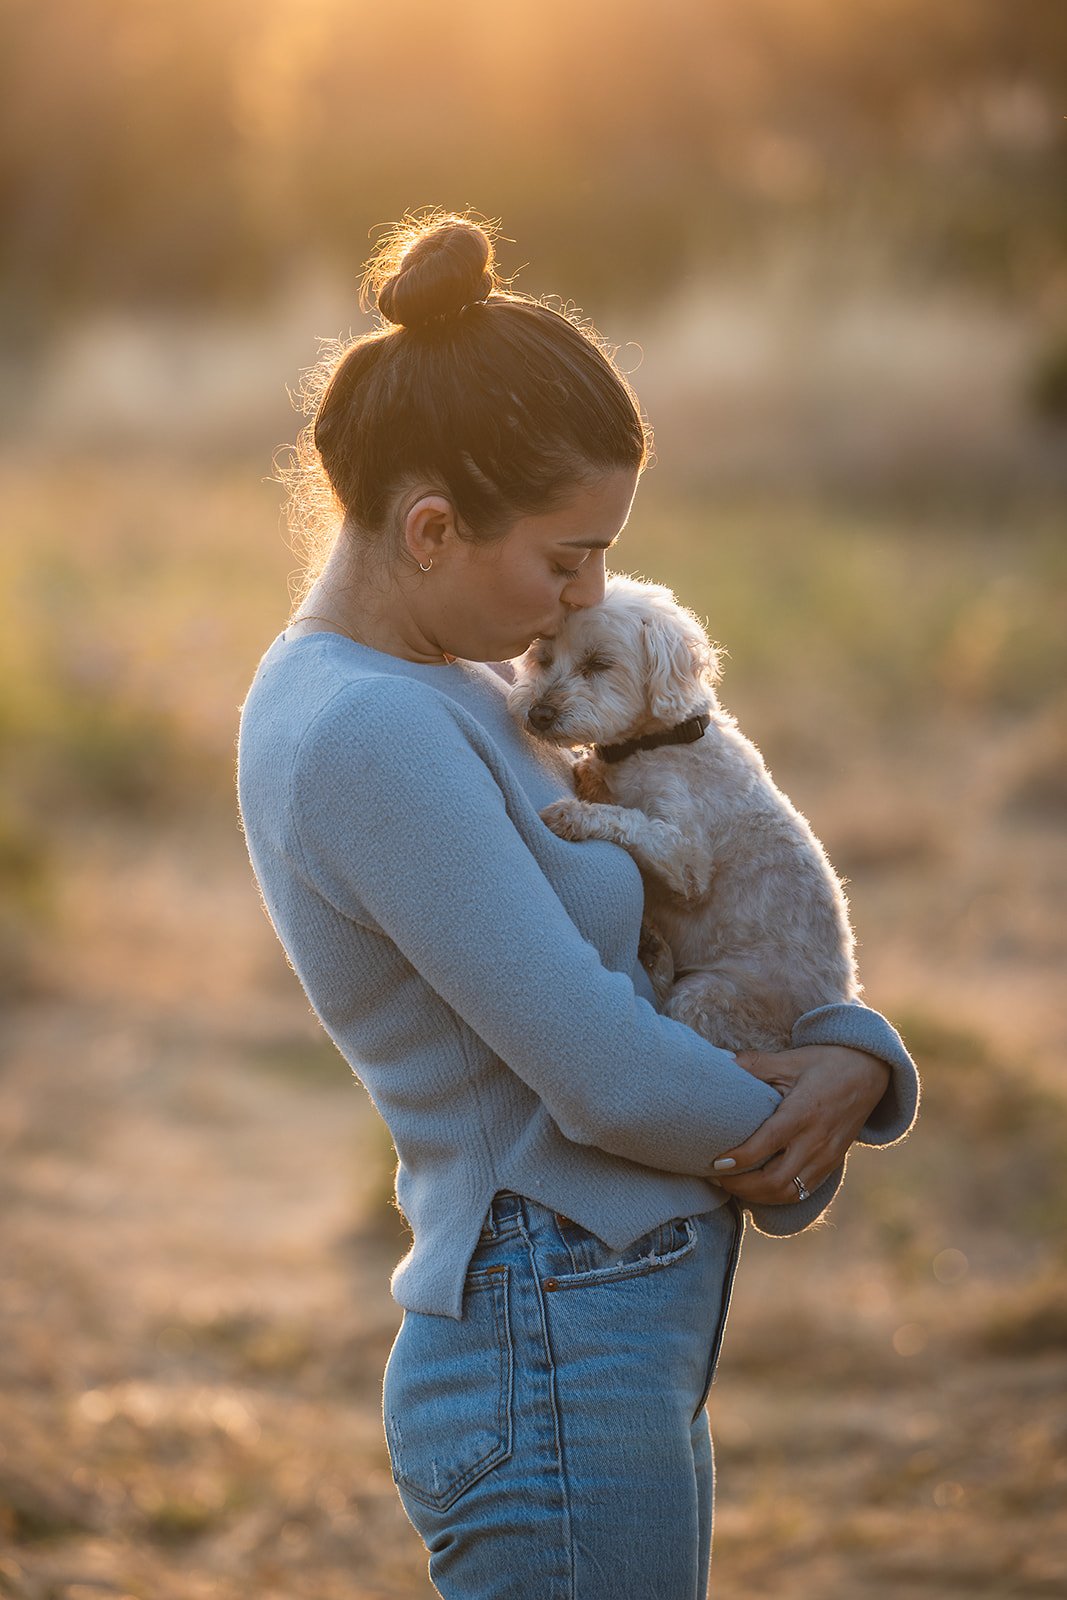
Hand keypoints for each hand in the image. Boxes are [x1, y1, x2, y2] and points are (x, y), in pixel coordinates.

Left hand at [709, 1045, 890, 1204]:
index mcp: (804, 1112)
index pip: (768, 1144)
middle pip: (776, 1180)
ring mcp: (827, 1156)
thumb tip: (719, 1060)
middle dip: (742, 1186)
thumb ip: (755, 1064)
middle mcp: (816, 1140)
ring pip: (789, 1192)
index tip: (715, 1162)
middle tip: (716, 1177)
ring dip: (757, 1196)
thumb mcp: (791, 1059)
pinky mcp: (832, 1164)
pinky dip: (777, 1196)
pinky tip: (758, 1189)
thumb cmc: (826, 1063)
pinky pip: (802, 1191)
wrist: (870, 1073)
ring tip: (733, 1185)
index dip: (740, 1159)